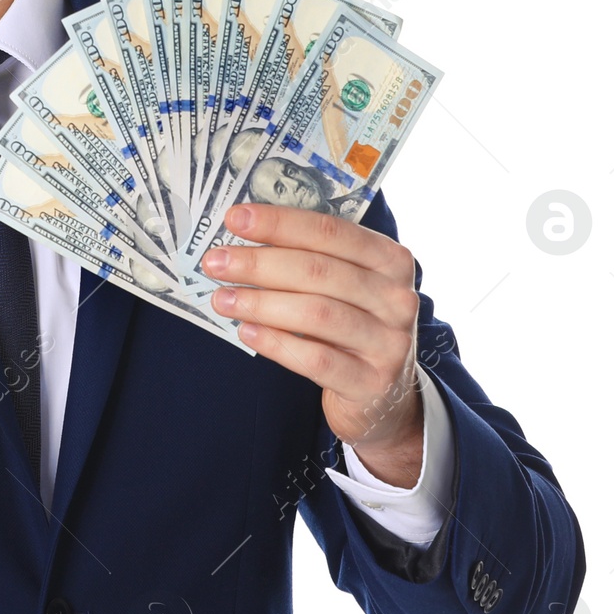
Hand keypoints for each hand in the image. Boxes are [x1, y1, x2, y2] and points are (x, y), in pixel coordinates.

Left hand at [202, 202, 424, 484]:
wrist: (385, 395)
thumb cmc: (352, 325)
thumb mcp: (346, 285)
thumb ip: (308, 257)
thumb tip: (243, 234)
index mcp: (390, 259)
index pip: (330, 231)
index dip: (279, 223)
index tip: (234, 218)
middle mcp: (397, 297)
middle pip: (318, 270)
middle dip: (259, 263)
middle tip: (215, 262)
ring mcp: (389, 342)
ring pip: (316, 312)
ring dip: (260, 302)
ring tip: (221, 299)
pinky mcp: (372, 382)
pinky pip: (316, 358)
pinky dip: (276, 342)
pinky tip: (246, 331)